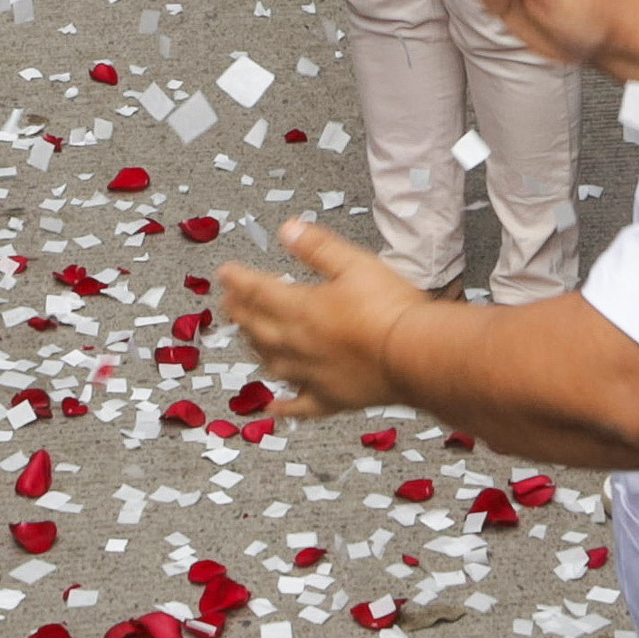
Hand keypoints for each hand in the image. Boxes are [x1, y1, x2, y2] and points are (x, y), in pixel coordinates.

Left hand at [214, 217, 428, 413]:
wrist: (415, 354)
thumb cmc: (389, 308)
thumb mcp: (354, 263)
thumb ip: (317, 247)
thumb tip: (288, 229)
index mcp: (300, 308)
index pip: (258, 290)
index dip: (238, 280)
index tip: (224, 273)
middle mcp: (296, 344)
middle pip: (256, 327)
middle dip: (239, 312)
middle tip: (227, 302)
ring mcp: (310, 374)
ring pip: (270, 363)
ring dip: (254, 348)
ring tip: (247, 338)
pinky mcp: (330, 398)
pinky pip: (298, 405)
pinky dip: (282, 406)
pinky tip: (272, 408)